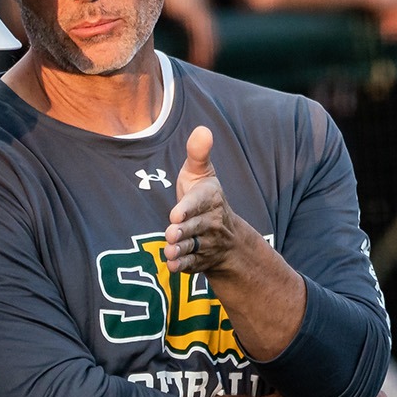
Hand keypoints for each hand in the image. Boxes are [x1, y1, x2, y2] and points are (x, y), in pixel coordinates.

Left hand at [164, 125, 256, 274]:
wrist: (226, 236)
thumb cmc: (205, 197)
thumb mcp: (202, 174)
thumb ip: (198, 153)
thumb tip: (203, 129)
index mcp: (211, 198)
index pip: (199, 203)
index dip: (188, 209)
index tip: (176, 214)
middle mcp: (211, 222)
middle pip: (195, 227)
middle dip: (183, 231)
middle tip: (170, 234)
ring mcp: (207, 243)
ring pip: (193, 247)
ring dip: (181, 250)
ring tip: (170, 251)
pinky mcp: (200, 259)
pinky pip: (192, 265)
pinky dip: (183, 266)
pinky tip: (172, 266)